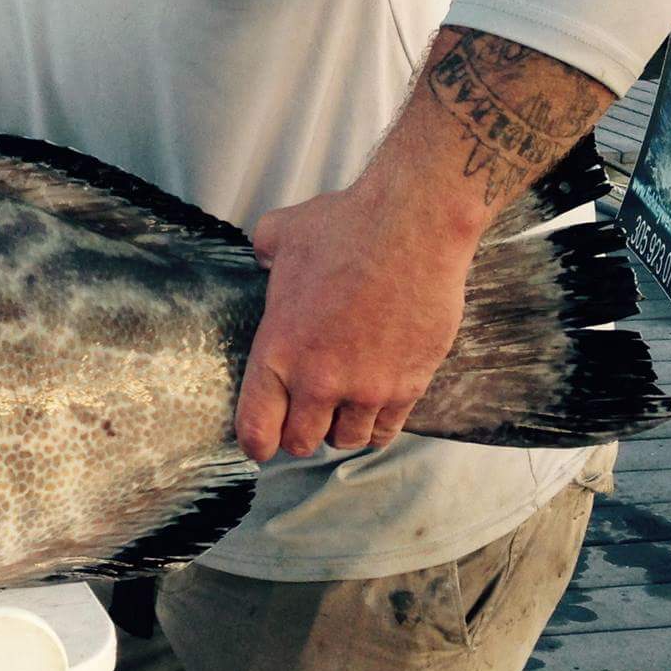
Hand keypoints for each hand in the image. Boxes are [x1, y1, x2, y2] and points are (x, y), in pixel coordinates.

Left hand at [233, 177, 475, 461]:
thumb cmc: (346, 227)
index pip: (256, 427)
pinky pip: (387, 431)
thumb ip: (262, 255)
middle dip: (300, 434)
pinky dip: (378, 425)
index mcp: (277, 349)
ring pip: (346, 440)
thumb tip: (262, 258)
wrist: (414, 226)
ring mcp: (366, 387)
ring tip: (342, 408)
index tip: (259, 443)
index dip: (255, 442)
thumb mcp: (279, 235)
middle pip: (301, 442)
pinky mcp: (408, 385)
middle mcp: (318, 379)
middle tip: (304, 417)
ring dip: (340, 429)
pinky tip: (374, 408)